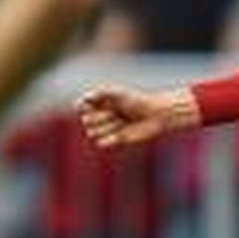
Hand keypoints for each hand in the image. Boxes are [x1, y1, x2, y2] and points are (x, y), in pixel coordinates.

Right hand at [77, 86, 198, 148]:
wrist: (155, 115)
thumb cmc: (138, 101)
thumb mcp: (119, 94)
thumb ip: (101, 93)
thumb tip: (84, 98)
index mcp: (103, 103)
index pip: (83, 107)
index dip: (83, 107)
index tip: (86, 106)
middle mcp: (104, 115)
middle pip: (87, 120)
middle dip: (97, 118)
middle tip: (113, 114)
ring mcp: (110, 127)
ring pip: (92, 133)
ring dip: (103, 128)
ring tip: (118, 123)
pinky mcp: (117, 139)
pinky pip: (101, 144)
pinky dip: (106, 140)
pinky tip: (117, 135)